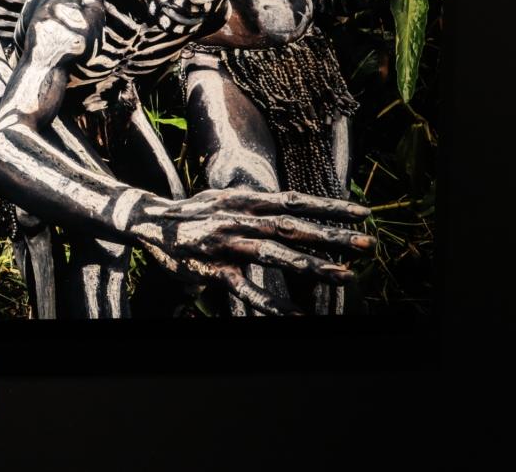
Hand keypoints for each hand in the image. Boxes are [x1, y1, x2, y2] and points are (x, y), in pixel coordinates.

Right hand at [145, 188, 374, 314]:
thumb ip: (254, 203)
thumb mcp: (224, 198)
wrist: (148, 221)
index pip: (296, 200)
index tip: (361, 212)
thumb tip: (283, 202)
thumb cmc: (191, 213)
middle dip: (333, 235)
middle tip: (367, 244)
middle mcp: (240, 218)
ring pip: (276, 254)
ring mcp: (228, 244)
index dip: (330, 206)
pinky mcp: (215, 270)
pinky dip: (275, 304)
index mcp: (245, 200)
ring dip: (312, 265)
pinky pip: (249, 290)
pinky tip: (299, 317)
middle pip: (294, 226)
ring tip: (344, 275)